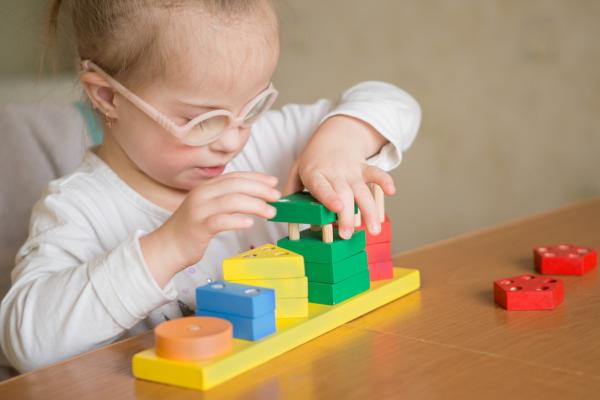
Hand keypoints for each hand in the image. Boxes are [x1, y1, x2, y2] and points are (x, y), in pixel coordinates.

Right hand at [141, 172, 280, 286]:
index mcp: (206, 188)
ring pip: (232, 201)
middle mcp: (202, 195)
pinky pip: (221, 221)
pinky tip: (250, 223)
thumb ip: (225, 199)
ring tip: (270, 212)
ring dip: (255, 205)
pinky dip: (237, 220)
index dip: (256, 177)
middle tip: (277, 197)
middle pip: (236, 185)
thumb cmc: (191, 230)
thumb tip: (253, 196)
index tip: (273, 182)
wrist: (167, 247)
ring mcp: (199, 210)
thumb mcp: (208, 208)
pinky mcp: (198, 227)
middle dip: (260, 189)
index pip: (235, 177)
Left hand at [284, 116, 394, 239]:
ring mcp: (351, 170)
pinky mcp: (364, 169)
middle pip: (344, 194)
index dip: (329, 197)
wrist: (335, 134)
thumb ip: (292, 191)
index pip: (322, 187)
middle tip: (348, 234)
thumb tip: (283, 213)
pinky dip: (385, 180)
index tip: (337, 207)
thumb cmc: (313, 159)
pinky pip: (376, 173)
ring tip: (373, 229)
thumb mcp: (297, 170)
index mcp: (315, 173)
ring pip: (362, 190)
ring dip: (369, 210)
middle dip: (347, 215)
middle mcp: (334, 172)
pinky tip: (391, 191)